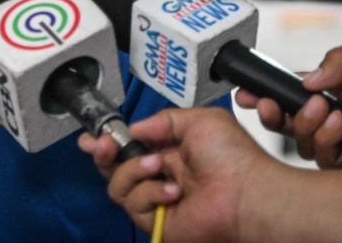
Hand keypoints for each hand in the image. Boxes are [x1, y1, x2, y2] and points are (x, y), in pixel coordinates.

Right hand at [102, 108, 287, 241]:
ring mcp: (158, 200)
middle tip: (104, 145)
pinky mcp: (157, 221)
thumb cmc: (234, 157)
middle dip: (105, 154)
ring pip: (118, 186)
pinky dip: (150, 193)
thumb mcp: (198, 120)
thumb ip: (161, 120)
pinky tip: (173, 191)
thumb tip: (135, 128)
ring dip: (133, 170)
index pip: (131, 146)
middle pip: (116, 168)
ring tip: (158, 164)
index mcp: (171, 152)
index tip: (94, 136)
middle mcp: (162, 176)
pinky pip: (134, 205)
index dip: (110, 141)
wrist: (247, 191)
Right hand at [236, 39, 341, 167]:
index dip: (268, 92)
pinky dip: (327, 143)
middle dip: (273, 114)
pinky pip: (333, 160)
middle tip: (268, 105)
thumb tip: (307, 79)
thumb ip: (339, 61)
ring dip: (303, 128)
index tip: (248, 91)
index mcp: (340, 82)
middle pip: (292, 122)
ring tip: (319, 110)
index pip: (295, 89)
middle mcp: (341, 109)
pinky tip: (338, 124)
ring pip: (307, 145)